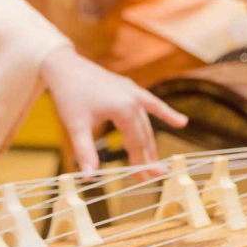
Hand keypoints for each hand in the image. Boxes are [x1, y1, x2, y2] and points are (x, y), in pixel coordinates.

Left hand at [40, 47, 186, 172]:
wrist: (65, 66)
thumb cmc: (69, 95)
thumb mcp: (76, 126)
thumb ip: (85, 152)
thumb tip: (88, 178)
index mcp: (124, 109)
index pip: (135, 144)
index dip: (139, 164)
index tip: (142, 180)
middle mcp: (134, 100)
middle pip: (144, 135)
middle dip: (147, 158)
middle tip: (152, 177)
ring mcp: (134, 92)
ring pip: (146, 123)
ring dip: (151, 143)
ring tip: (155, 162)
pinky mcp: (130, 88)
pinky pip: (151, 103)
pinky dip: (165, 113)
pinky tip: (182, 122)